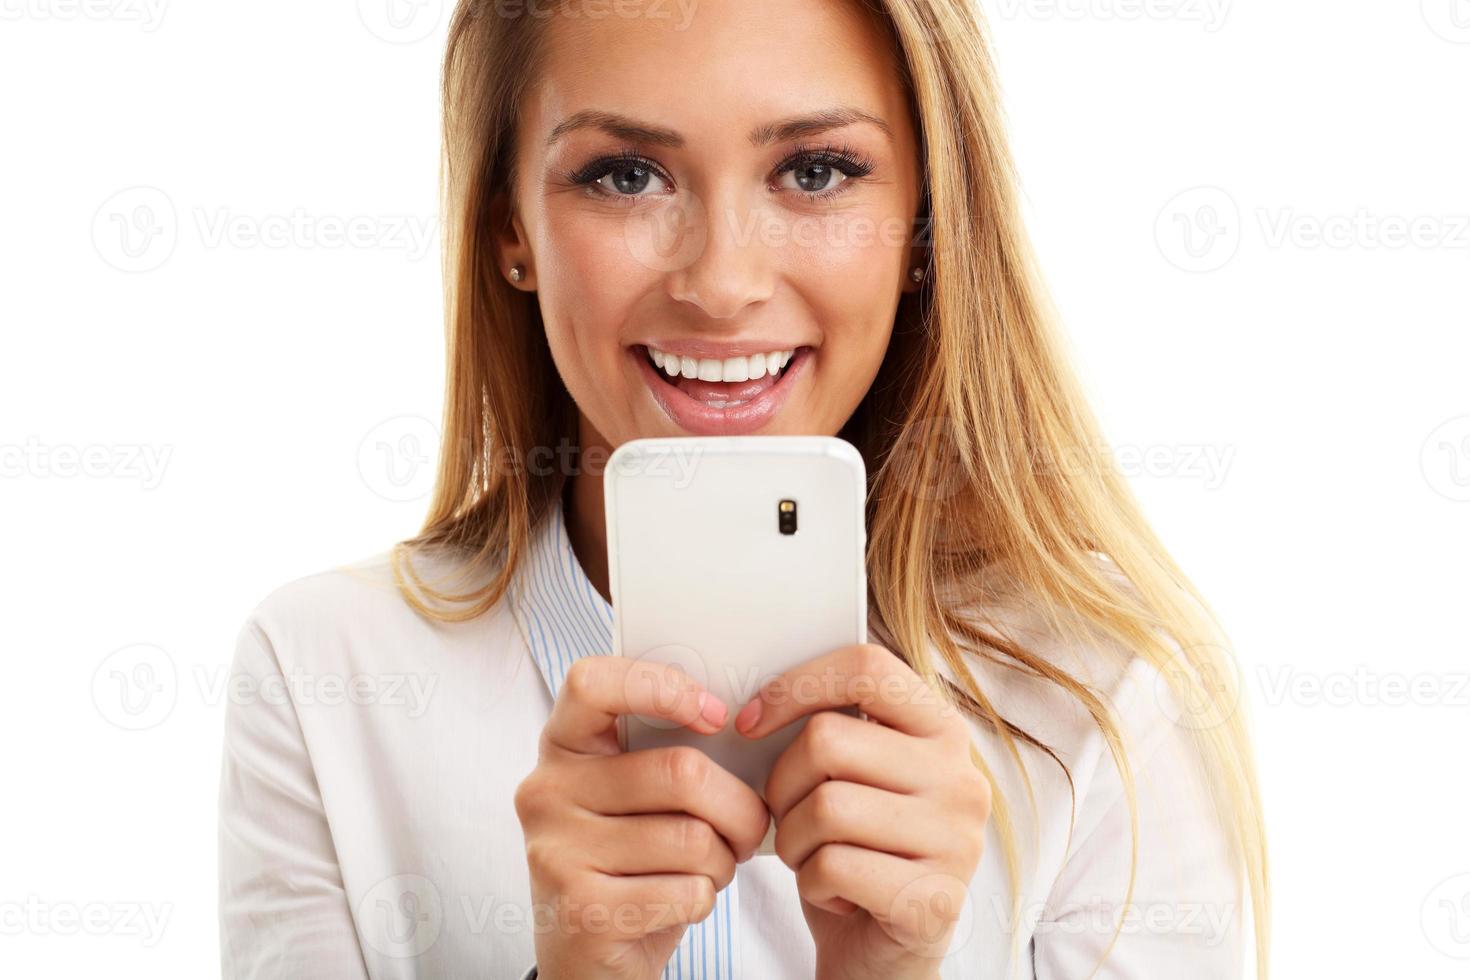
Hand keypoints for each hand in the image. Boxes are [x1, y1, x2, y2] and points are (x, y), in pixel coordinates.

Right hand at [514, 657, 770, 979]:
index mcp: (562, 746)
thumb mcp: (635, 796)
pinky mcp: (581, 909)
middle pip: (679, 771)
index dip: (661, 686)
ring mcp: (557, 851)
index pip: (592, 682)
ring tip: (709, 869)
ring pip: (693, 838)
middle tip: (747, 828)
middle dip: (738, 807)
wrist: (590, 958)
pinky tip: (682, 901)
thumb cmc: (631, 861)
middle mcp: (546, 791)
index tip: (715, 716)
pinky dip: (705, 900)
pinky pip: (686, 890)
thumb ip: (665, 753)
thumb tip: (747, 725)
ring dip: (724, 861)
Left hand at [734, 644, 989, 979]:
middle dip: (781, 784)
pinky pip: (832, 866)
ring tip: (812, 855)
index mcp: (942, 730)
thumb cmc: (856, 849)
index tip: (752, 722)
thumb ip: (832, 729)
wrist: (884, 952)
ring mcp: (957, 840)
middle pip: (827, 740)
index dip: (796, 686)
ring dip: (791, 839)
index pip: (866, 670)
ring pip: (824, 805)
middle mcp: (961, 778)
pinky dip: (810, 882)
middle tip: (789, 816)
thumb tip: (753, 700)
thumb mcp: (854, 776)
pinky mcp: (933, 898)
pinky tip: (833, 891)